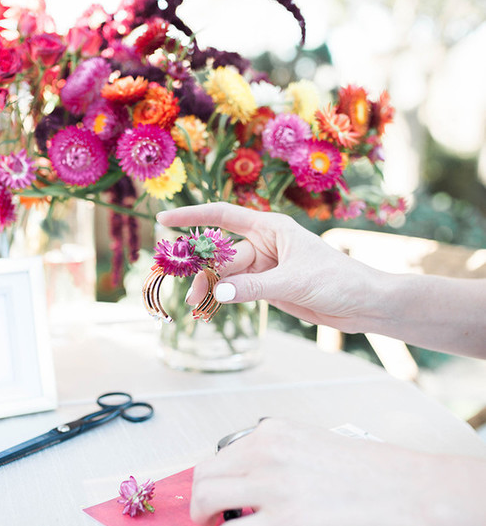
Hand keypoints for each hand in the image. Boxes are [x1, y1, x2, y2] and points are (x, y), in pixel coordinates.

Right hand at [157, 201, 378, 332]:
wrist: (362, 304)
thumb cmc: (337, 280)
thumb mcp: (294, 282)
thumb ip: (255, 288)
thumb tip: (218, 292)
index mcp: (271, 228)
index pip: (223, 216)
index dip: (192, 216)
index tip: (163, 220)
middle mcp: (264, 245)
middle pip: (222, 255)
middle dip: (203, 270)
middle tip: (188, 291)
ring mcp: (265, 268)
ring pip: (227, 276)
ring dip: (211, 289)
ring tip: (196, 306)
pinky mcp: (268, 288)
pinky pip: (237, 291)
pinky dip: (223, 299)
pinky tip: (209, 309)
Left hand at [191, 418, 446, 525]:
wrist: (400, 491)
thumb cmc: (368, 471)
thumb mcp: (313, 441)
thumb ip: (280, 452)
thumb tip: (254, 475)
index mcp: (273, 432)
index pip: (222, 453)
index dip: (214, 476)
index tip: (216, 490)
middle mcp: (266, 453)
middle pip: (205, 474)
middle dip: (200, 496)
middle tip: (207, 512)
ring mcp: (271, 488)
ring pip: (206, 499)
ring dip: (202, 517)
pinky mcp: (280, 523)